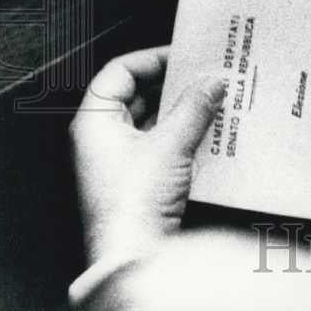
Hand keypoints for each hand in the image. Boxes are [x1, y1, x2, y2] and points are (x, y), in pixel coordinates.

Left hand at [69, 47, 224, 264]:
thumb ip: (194, 108)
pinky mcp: (139, 179)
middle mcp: (103, 138)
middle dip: (175, 86)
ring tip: (215, 103)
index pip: (119, 71)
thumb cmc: (134, 201)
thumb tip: (213, 82)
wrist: (133, 255)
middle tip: (207, 77)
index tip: (186, 55)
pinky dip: (185, 135)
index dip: (152, 58)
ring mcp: (120, 160)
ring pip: (154, 120)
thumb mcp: (169, 144)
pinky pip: (163, 144)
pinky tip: (212, 133)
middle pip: (139, 95)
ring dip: (184, 111)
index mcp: (95, 121)